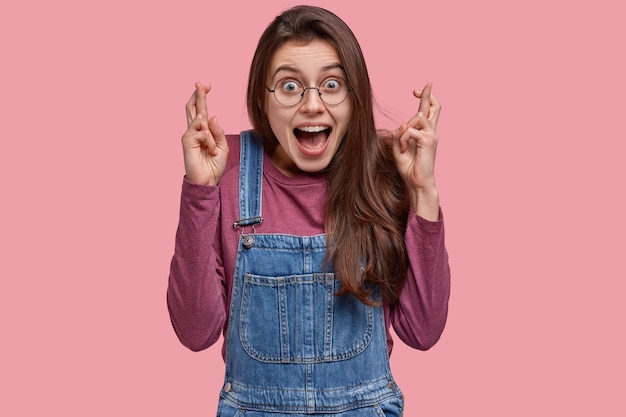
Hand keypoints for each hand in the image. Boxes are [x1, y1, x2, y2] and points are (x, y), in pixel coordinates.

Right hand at [181, 83, 228, 185]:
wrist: (208, 180)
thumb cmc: (214, 164)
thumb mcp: (222, 146)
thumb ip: (218, 131)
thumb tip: (212, 116)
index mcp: (204, 130)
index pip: (201, 109)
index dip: (202, 96)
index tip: (207, 85)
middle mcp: (194, 130)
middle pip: (193, 107)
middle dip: (198, 95)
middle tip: (201, 83)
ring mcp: (189, 135)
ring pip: (199, 120)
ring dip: (211, 134)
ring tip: (212, 148)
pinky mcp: (186, 141)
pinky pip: (201, 132)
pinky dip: (209, 140)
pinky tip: (209, 150)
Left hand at [391, 83, 441, 218]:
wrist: (418, 182)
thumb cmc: (410, 167)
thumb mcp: (398, 148)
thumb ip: (398, 135)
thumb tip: (402, 125)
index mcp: (425, 133)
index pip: (428, 111)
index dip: (425, 98)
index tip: (417, 90)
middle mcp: (431, 132)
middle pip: (434, 107)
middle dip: (427, 95)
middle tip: (419, 88)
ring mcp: (432, 136)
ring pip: (416, 118)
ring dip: (404, 131)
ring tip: (402, 146)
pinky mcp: (428, 141)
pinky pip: (410, 131)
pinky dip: (402, 140)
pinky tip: (403, 150)